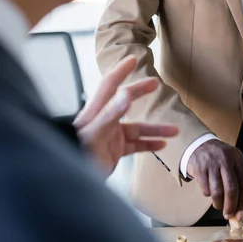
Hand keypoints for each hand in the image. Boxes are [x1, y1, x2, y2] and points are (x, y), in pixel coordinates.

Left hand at [74, 56, 178, 172]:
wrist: (68, 181)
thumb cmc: (77, 154)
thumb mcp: (95, 134)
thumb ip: (111, 114)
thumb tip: (127, 93)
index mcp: (97, 111)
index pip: (110, 84)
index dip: (122, 70)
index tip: (133, 59)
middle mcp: (105, 120)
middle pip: (126, 101)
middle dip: (141, 92)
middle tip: (156, 84)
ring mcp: (110, 135)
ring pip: (137, 128)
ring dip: (155, 129)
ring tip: (174, 130)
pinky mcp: (114, 150)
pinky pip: (135, 145)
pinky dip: (149, 144)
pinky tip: (162, 145)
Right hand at [187, 140, 242, 220]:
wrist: (198, 144)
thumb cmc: (219, 159)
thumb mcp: (231, 164)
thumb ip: (236, 183)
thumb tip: (238, 211)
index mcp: (237, 159)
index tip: (240, 215)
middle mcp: (226, 160)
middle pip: (231, 189)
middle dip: (230, 206)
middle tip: (228, 215)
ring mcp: (212, 163)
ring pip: (217, 192)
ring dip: (218, 203)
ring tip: (218, 204)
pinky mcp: (200, 168)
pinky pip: (205, 189)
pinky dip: (207, 194)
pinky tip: (208, 190)